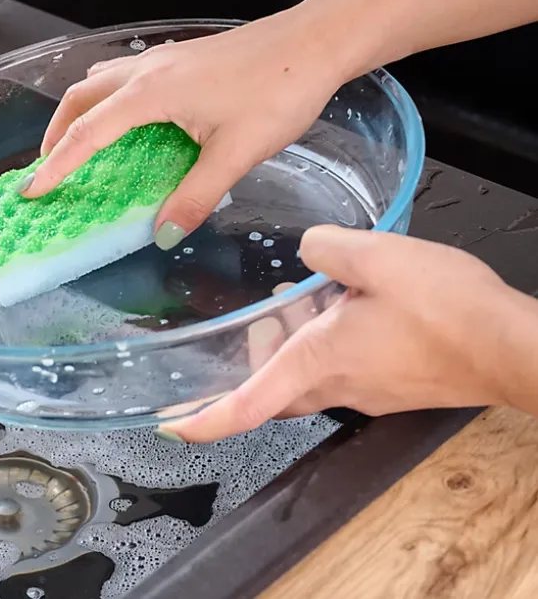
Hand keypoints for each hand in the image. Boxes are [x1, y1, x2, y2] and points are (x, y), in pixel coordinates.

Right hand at [21, 8, 353, 249]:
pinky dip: (111, 98)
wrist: (315, 42)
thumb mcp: (236, 152)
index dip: (56, 164)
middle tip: (49, 166)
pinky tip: (134, 119)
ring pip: (102, 80)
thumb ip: (196, 194)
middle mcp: (148, 70)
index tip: (31, 189)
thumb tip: (164, 232)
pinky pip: (128, 75)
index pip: (88, 133)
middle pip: (81, 96)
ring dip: (82, 110)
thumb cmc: (279, 89)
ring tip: (81, 143)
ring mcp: (165, 59)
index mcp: (151, 93)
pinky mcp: (182, 58)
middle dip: (57, 131)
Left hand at [158, 225, 527, 442]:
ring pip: (306, 378)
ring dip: (288, 350)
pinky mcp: (393, 384)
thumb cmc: (447, 309)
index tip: (171, 427)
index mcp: (319, 361)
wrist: (512, 345)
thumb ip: (326, 247)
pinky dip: (323, 346)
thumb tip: (307, 249)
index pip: (247, 404)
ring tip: (288, 307)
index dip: (203, 420)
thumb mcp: (375, 256)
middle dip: (246, 372)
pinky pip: (340, 371)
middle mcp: (338, 385)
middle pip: (272, 392)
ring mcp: (369, 390)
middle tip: (237, 336)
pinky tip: (338, 308)